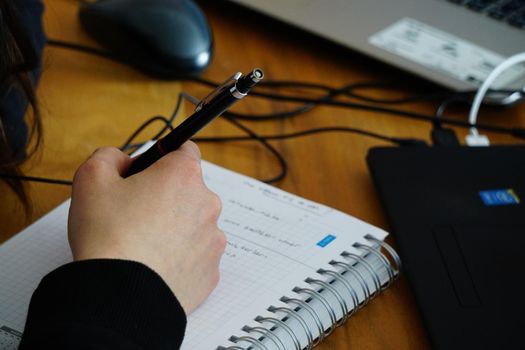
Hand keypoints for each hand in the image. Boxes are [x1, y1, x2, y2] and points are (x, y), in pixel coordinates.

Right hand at [67, 142, 225, 313]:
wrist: (118, 296)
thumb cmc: (107, 236)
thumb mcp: (91, 179)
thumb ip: (109, 156)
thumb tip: (123, 160)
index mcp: (183, 175)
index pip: (184, 150)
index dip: (161, 158)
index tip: (146, 173)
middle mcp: (207, 203)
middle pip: (188, 190)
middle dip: (166, 196)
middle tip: (134, 214)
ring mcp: (213, 239)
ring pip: (193, 224)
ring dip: (175, 228)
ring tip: (143, 245)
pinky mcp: (211, 270)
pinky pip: (196, 256)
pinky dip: (180, 257)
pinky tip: (155, 265)